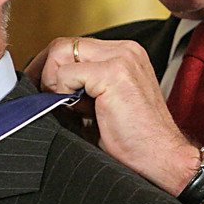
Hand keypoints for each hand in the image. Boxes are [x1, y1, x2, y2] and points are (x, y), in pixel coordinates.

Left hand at [26, 37, 202, 195]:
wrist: (162, 158)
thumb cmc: (133, 139)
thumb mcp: (102, 103)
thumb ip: (80, 86)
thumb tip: (44, 84)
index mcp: (124, 54)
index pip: (73, 45)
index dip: (51, 66)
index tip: (42, 88)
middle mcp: (125, 50)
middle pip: (63, 44)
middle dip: (45, 71)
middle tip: (45, 98)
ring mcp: (121, 58)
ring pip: (61, 52)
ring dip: (53, 80)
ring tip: (65, 105)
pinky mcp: (114, 73)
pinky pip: (66, 72)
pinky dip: (62, 91)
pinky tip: (77, 110)